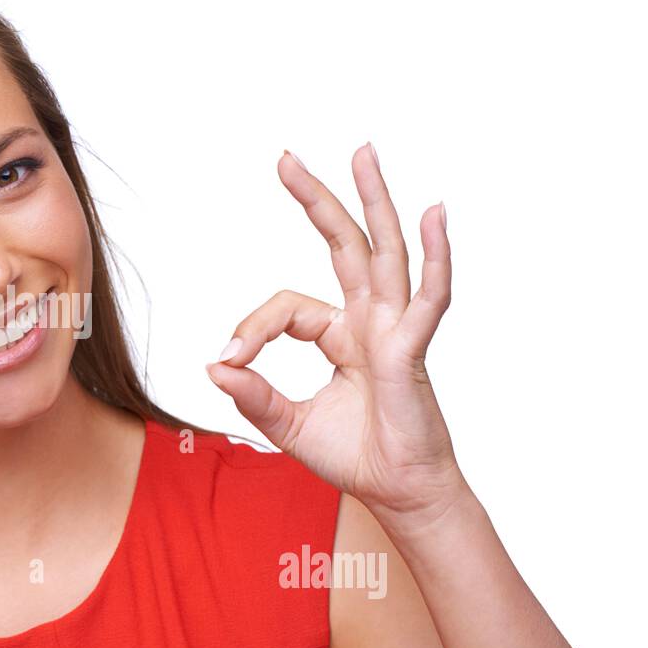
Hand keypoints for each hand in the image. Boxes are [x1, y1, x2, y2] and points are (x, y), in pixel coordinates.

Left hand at [205, 143, 469, 537]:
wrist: (397, 494)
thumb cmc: (355, 456)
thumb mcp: (287, 424)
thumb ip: (252, 395)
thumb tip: (213, 366)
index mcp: (340, 334)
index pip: (287, 307)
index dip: (253, 326)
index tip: (229, 356)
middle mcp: (369, 321)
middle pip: (343, 244)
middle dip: (317, 199)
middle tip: (286, 158)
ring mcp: (395, 330)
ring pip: (384, 253)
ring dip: (374, 201)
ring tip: (362, 153)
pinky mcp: (412, 351)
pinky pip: (427, 299)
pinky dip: (434, 259)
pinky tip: (433, 217)